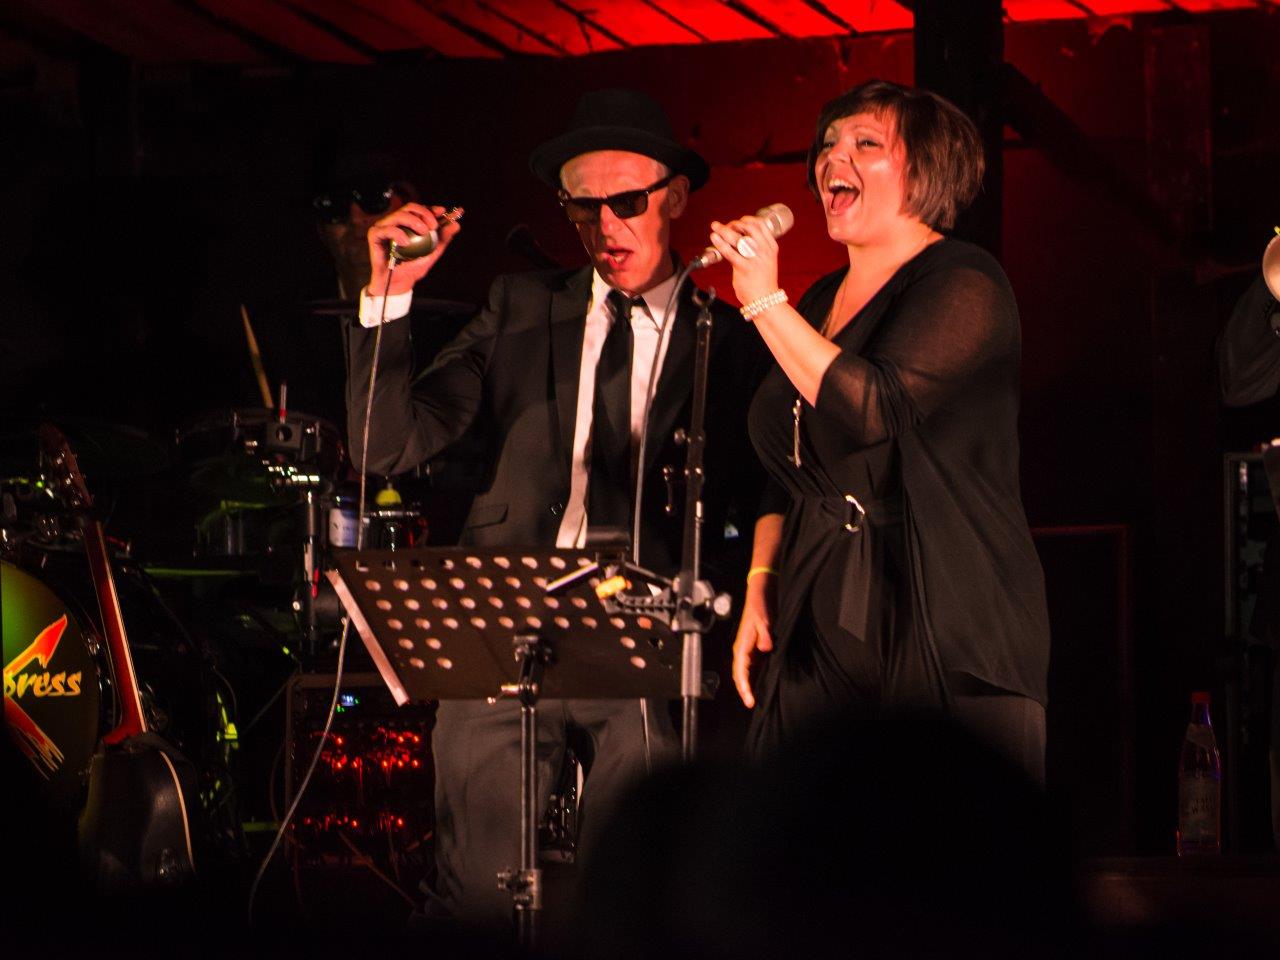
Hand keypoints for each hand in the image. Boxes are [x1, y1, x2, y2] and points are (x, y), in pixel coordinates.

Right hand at [366, 203, 462, 296]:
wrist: (397, 284)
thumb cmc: (412, 268)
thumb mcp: (432, 254)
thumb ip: (442, 239)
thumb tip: (456, 225)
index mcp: (408, 225)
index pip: (420, 210)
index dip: (431, 208)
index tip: (443, 211)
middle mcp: (396, 223)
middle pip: (410, 207)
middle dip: (424, 213)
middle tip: (433, 226)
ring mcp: (385, 228)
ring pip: (399, 215)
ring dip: (414, 221)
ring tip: (423, 232)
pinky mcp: (375, 235)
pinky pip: (387, 229)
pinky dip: (398, 233)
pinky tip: (406, 242)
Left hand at [708, 214, 780, 306]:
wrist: (765, 301)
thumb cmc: (763, 283)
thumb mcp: (766, 261)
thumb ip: (756, 250)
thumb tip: (739, 239)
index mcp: (771, 248)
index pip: (761, 225)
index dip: (748, 220)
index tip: (739, 222)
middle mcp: (764, 251)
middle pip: (749, 228)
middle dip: (735, 223)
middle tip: (725, 226)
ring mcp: (754, 259)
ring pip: (738, 238)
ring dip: (724, 230)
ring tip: (715, 227)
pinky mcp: (744, 268)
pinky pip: (730, 252)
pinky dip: (720, 243)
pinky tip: (714, 238)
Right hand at [732, 575, 775, 708]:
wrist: (760, 596)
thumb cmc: (760, 607)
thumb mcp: (764, 620)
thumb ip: (765, 635)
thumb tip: (765, 650)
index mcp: (742, 645)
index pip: (741, 671)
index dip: (744, 687)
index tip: (749, 699)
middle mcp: (742, 649)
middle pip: (740, 674)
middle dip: (744, 690)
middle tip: (751, 704)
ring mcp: (747, 649)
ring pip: (745, 671)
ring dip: (748, 684)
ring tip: (755, 698)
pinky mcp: (754, 647)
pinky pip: (752, 666)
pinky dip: (754, 676)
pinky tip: (761, 682)